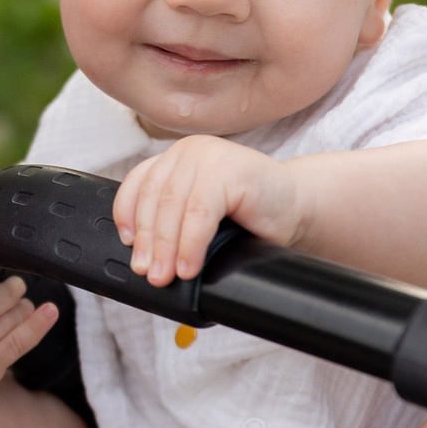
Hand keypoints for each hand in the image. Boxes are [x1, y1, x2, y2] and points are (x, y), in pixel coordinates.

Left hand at [115, 135, 300, 285]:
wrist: (298, 208)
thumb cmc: (250, 215)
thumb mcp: (200, 213)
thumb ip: (173, 218)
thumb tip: (145, 256)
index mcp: (177, 157)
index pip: (138, 184)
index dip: (128, 216)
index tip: (130, 245)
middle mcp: (189, 151)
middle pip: (154, 200)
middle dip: (149, 242)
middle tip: (149, 273)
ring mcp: (209, 157)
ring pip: (173, 208)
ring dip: (167, 248)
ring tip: (167, 276)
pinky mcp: (229, 171)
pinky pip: (199, 214)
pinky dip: (191, 245)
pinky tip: (190, 267)